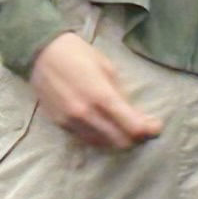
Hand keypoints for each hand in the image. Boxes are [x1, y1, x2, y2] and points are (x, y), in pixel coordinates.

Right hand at [26, 29, 161, 148]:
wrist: (41, 53)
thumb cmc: (77, 54)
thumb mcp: (107, 68)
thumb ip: (121, 95)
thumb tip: (136, 115)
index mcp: (102, 96)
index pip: (133, 127)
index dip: (149, 130)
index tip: (156, 126)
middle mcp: (87, 114)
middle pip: (121, 142)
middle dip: (136, 138)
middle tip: (142, 128)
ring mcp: (72, 122)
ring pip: (104, 144)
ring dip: (118, 139)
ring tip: (124, 127)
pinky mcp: (61, 125)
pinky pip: (87, 139)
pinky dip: (101, 137)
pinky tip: (105, 126)